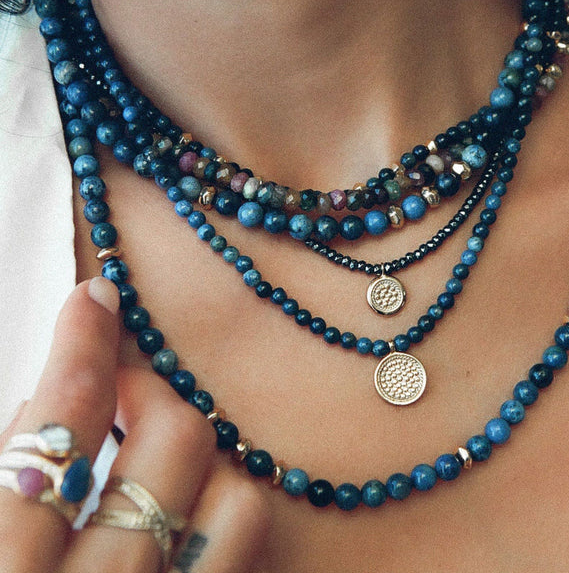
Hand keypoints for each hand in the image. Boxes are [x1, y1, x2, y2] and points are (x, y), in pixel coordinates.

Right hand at [0, 277, 268, 572]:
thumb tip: (39, 404)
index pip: (57, 427)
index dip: (81, 347)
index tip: (96, 299)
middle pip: (174, 443)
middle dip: (153, 393)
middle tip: (127, 387)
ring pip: (239, 501)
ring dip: (205, 462)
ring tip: (162, 459)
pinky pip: (250, 552)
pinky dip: (223, 517)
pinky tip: (189, 514)